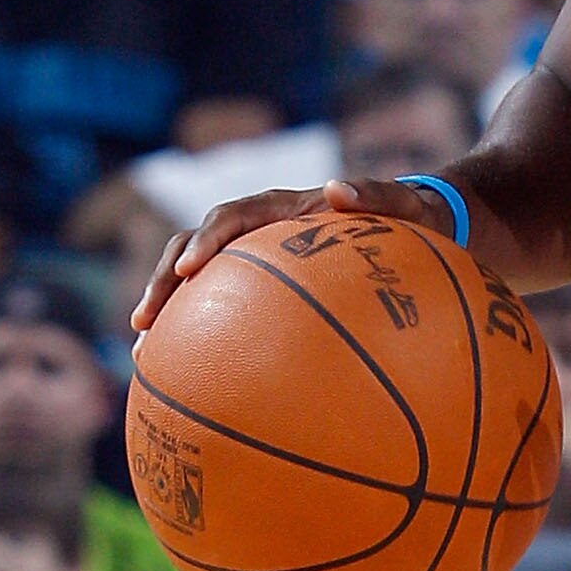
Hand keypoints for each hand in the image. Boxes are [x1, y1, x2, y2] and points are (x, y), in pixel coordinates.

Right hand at [130, 176, 455, 333]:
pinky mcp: (271, 292)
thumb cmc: (417, 217)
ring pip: (204, 284)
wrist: (426, 225)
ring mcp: (264, 262)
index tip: (190, 269)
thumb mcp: (407, 204)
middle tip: (144, 321)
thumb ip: (377, 195)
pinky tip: (195, 381)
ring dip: (172, 312)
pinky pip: (231, 312)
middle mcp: (265, 232)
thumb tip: (337, 190)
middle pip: (197, 250)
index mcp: (287, 210)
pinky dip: (206, 337)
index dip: (207, 240)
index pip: (234, 217)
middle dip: (165, 282)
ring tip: (148, 354)